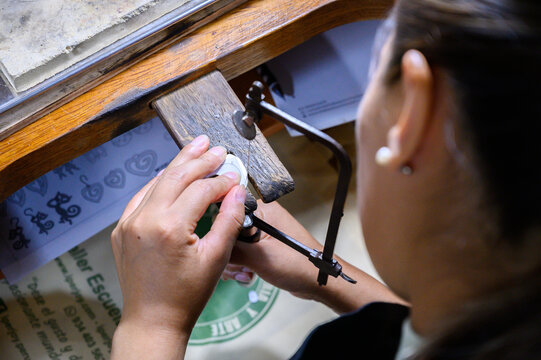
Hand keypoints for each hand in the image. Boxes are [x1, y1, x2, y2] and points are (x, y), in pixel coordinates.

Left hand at [110, 135, 245, 358]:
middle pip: (176, 176)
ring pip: (157, 181)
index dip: (222, 180)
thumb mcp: (216, 258)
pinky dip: (160, 182)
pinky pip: (142, 196)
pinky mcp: (122, 228)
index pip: (201, 190)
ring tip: (197, 147)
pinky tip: (172, 173)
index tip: (235, 177)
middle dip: (200, 159)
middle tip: (217, 148)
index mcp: (169, 227)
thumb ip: (229, 219)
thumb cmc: (186, 295)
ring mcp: (128, 222)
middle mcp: (144, 219)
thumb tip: (236, 190)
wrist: (152, 320)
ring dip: (179, 164)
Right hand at [223, 201, 406, 313]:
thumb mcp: (258, 257)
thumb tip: (208, 245)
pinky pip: (242, 252)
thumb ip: (231, 248)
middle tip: (240, 268)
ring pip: (233, 244)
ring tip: (247, 274)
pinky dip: (241, 265)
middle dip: (229, 253)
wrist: (317, 282)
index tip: (222, 250)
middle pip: (228, 230)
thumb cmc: (295, 265)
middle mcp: (261, 217)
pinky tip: (248, 276)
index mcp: (263, 209)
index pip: (227, 212)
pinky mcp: (262, 245)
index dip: (221, 232)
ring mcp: (262, 232)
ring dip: (235, 263)